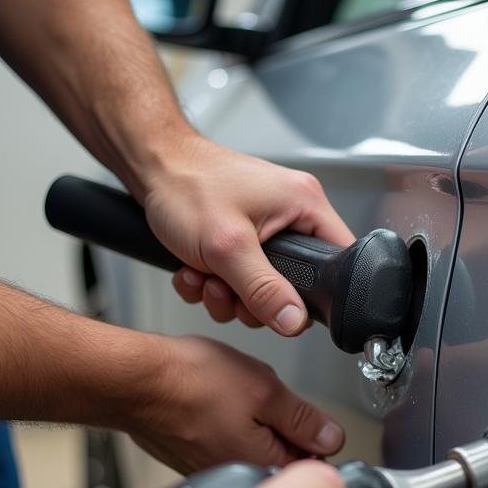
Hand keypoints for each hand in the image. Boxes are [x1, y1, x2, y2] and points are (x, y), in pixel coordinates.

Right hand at [123, 334, 343, 471]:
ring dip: (253, 426)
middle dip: (282, 429)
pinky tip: (213, 405)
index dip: (314, 437)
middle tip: (263, 400)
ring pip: (252, 450)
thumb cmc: (188, 382)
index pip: (311, 468)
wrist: (133, 381)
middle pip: (281, 460)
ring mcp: (210, 470)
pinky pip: (224, 444)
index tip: (303, 416)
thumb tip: (332, 438)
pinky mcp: (192, 459)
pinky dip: (226, 425)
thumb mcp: (264, 389)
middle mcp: (235, 478)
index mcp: (260, 466)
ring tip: (233, 399)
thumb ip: (303, 418)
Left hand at [142, 136, 353, 334]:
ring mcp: (265, 227)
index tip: (284, 302)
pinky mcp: (241, 238)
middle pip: (295, 284)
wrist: (148, 167)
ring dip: (225, 293)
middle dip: (252, 298)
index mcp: (305, 204)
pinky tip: (194, 269)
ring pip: (261, 288)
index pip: (339, 259)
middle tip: (227, 287)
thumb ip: (264, 290)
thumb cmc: (185, 185)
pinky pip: (238, 280)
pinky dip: (212, 282)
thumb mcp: (227, 247)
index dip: (319, 291)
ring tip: (204, 274)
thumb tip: (294, 320)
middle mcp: (290, 214)